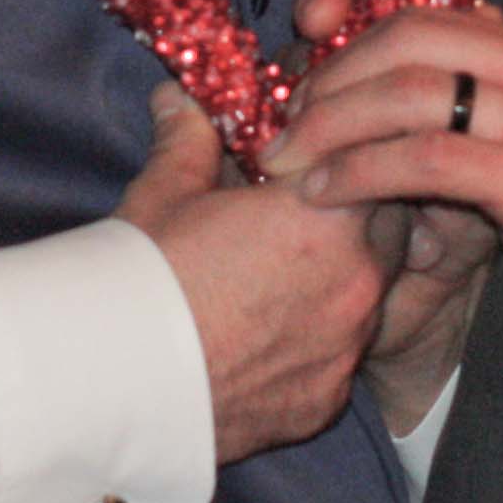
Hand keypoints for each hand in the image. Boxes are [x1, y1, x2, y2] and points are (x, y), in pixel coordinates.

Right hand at [116, 83, 390, 462]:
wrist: (113, 385)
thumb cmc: (140, 278)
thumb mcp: (164, 192)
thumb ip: (189, 139)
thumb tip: (181, 100)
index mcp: (324, 217)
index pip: (369, 166)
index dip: (340, 161)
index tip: (303, 167)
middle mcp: (355, 283)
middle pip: (388, 231)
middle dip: (356, 216)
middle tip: (300, 217)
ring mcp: (344, 349)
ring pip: (369, 299)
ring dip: (341, 281)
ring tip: (279, 281)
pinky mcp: (325, 402)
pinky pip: (338, 360)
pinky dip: (316, 344)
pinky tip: (268, 340)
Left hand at [267, 4, 502, 407]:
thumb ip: (483, 131)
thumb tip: (401, 125)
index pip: (428, 14)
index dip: (352, 32)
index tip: (300, 71)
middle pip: (406, 37)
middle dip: (327, 74)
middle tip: (280, 123)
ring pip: (410, 89)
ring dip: (330, 122)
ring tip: (283, 161)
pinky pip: (428, 156)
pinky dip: (361, 169)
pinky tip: (324, 192)